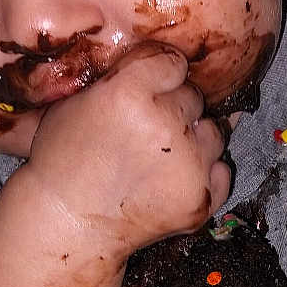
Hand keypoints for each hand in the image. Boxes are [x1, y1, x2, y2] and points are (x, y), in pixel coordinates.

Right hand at [23, 44, 229, 255]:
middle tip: (146, 132)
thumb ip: (121, 77)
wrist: (66, 224)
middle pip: (193, 96)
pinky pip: (222, 172)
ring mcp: (188, 164)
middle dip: (174, 109)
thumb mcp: (76, 102)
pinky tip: (176, 178)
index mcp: (128, 93)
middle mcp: (165, 125)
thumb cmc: (63, 162)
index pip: (172, 62)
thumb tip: (162, 64)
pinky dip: (206, 175)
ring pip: (213, 132)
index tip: (149, 87)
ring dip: (193, 140)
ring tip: (160, 157)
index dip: (160, 74)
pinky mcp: (201, 198)